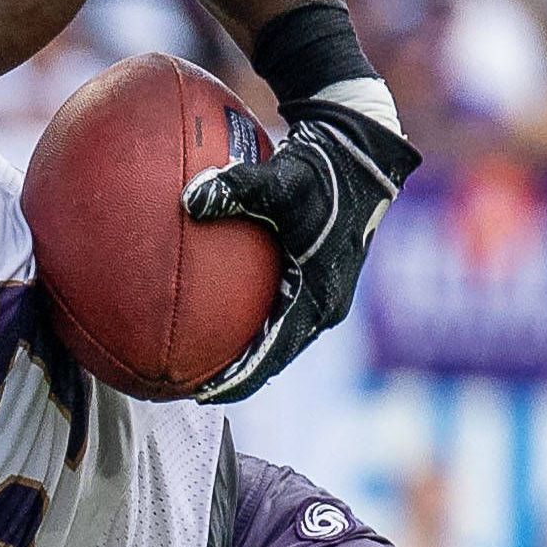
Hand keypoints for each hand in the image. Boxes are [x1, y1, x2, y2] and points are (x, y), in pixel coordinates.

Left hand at [181, 97, 418, 404]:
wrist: (359, 153)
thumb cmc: (322, 168)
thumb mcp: (280, 180)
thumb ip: (235, 189)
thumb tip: (190, 198)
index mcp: (319, 297)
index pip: (273, 354)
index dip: (238, 378)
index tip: (201, 393)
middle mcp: (323, 305)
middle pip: (272, 356)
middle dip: (232, 375)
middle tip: (187, 386)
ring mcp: (320, 294)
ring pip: (274, 337)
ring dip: (240, 353)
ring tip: (196, 364)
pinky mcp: (312, 278)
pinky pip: (274, 312)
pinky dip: (245, 322)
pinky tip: (208, 313)